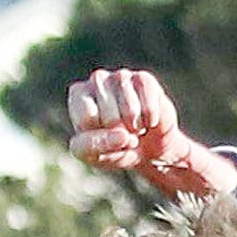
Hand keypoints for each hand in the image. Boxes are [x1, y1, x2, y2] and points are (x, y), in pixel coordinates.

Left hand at [68, 70, 236, 197]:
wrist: (156, 155)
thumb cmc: (123, 156)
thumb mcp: (102, 158)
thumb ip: (90, 148)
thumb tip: (110, 131)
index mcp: (80, 100)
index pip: (80, 102)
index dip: (94, 122)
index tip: (110, 140)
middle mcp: (97, 83)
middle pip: (98, 88)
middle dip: (114, 121)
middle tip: (127, 138)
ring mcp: (121, 78)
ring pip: (120, 83)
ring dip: (132, 115)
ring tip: (139, 131)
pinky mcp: (143, 81)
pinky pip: (144, 85)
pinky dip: (150, 109)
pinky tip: (151, 123)